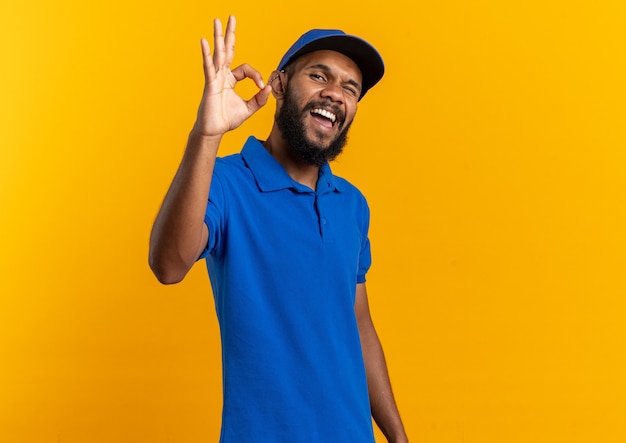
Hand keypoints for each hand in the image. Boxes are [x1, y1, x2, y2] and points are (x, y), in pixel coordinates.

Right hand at [192, 16, 271, 137]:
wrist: (214, 131)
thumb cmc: (226, 120)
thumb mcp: (248, 109)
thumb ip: (259, 99)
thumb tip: (269, 88)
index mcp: (230, 80)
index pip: (245, 69)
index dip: (256, 75)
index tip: (261, 86)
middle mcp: (221, 76)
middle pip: (227, 50)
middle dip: (229, 34)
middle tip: (230, 17)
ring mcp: (214, 78)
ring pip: (218, 54)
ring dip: (218, 37)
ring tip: (217, 21)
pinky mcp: (209, 85)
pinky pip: (208, 67)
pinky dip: (206, 55)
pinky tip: (204, 42)